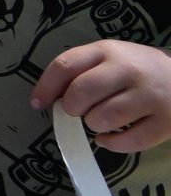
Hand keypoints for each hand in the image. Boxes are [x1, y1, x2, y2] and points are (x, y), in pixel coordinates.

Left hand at [32, 40, 170, 153]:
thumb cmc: (139, 69)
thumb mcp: (111, 58)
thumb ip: (83, 70)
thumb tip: (50, 97)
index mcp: (108, 51)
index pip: (65, 65)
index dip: (45, 87)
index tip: (37, 103)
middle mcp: (128, 70)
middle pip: (81, 93)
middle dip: (72, 108)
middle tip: (80, 111)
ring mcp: (149, 96)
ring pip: (103, 119)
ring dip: (94, 125)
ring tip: (101, 119)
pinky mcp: (165, 122)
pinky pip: (130, 141)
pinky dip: (112, 144)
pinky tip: (109, 138)